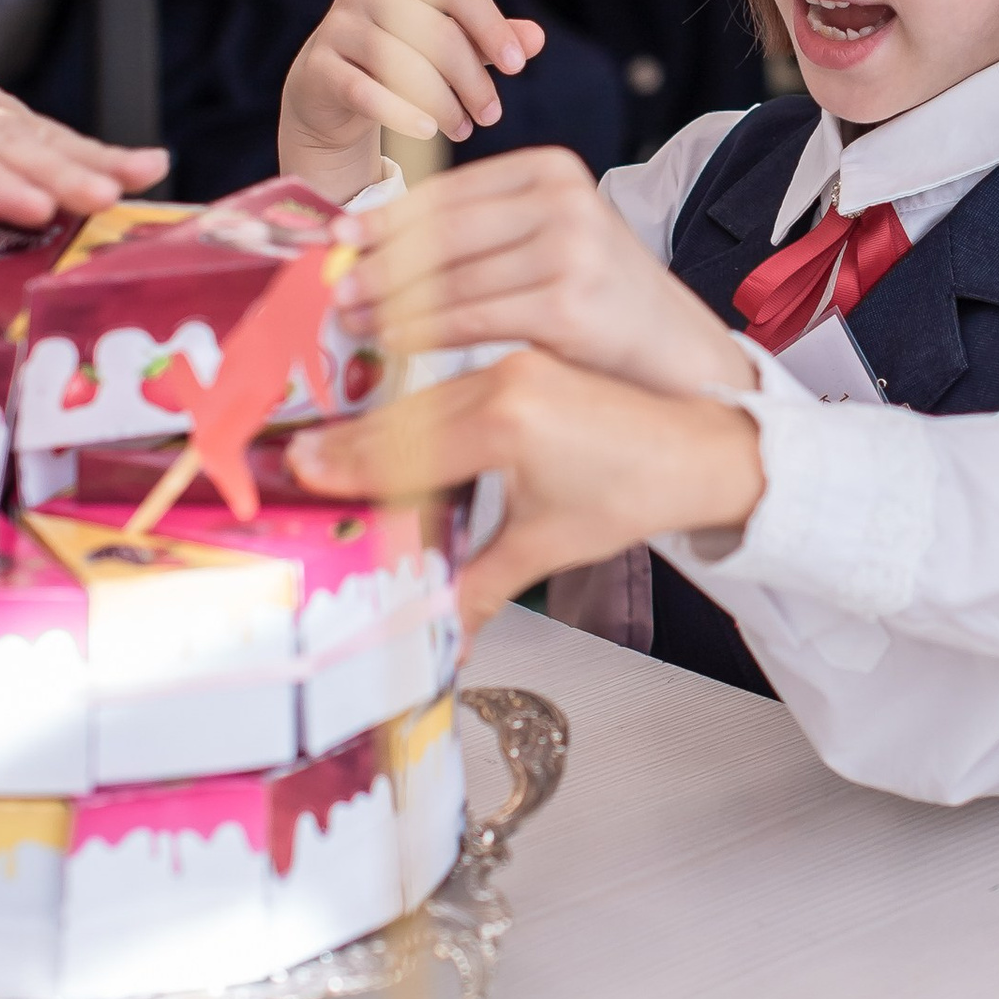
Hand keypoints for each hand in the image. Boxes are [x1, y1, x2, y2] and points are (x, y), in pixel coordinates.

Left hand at [0, 0, 167, 224]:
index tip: (32, 206)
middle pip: (11, 141)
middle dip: (60, 172)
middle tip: (105, 200)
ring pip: (43, 133)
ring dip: (95, 158)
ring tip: (146, 178)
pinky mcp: (3, 114)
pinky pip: (53, 133)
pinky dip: (101, 150)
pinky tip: (148, 167)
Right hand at [277, 0, 542, 201]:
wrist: (326, 88)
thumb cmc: (398, 58)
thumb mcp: (446, 45)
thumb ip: (489, 39)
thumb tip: (537, 39)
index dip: (491, 26)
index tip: (517, 67)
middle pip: (434, 32)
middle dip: (472, 79)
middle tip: (492, 116)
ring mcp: (337, 27)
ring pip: (402, 64)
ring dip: (443, 103)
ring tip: (464, 129)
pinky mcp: (318, 67)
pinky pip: (365, 91)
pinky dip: (400, 113)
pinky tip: (428, 132)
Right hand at [290, 347, 766, 629]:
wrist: (698, 452)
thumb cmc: (633, 493)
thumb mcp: (544, 547)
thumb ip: (478, 587)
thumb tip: (439, 635)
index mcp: (506, 422)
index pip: (406, 450)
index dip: (350, 466)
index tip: (306, 473)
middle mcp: (505, 380)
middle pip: (404, 418)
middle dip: (351, 444)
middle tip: (300, 464)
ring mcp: (515, 366)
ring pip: (426, 398)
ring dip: (380, 425)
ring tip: (332, 447)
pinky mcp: (526, 364)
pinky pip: (452, 386)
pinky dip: (416, 410)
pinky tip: (391, 427)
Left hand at [342, 152, 755, 395]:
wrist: (680, 358)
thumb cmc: (601, 304)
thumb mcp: (552, 242)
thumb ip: (484, 233)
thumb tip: (377, 245)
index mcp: (555, 170)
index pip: (450, 191)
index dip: (388, 216)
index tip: (340, 236)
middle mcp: (564, 201)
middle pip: (444, 230)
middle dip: (380, 260)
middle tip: (333, 284)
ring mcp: (570, 251)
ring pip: (450, 277)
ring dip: (390, 300)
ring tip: (351, 318)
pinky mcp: (567, 305)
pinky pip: (470, 317)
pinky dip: (422, 330)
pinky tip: (393, 340)